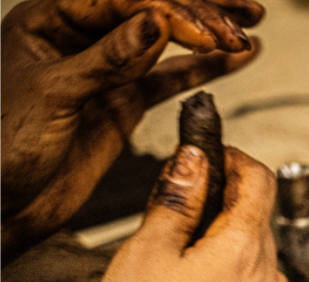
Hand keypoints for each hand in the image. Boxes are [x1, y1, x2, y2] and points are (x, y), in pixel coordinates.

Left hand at [0, 0, 263, 262]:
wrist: (5, 199)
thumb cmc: (3, 143)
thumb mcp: (54, 94)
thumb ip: (106, 60)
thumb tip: (153, 23)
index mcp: (52, 19)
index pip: (122, 0)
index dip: (168, 10)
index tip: (202, 32)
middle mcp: (84, 38)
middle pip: (152, 12)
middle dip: (201, 13)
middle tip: (243, 19)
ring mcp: (109, 71)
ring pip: (168, 44)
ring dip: (210, 38)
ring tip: (249, 31)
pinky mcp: (124, 103)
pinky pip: (170, 81)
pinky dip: (202, 73)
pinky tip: (231, 61)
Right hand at [89, 144, 288, 281]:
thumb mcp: (146, 254)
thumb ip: (177, 200)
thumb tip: (196, 162)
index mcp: (245, 251)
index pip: (260, 181)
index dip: (235, 162)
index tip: (215, 160)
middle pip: (258, 227)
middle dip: (224, 215)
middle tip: (180, 224)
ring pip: (257, 272)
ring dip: (228, 262)